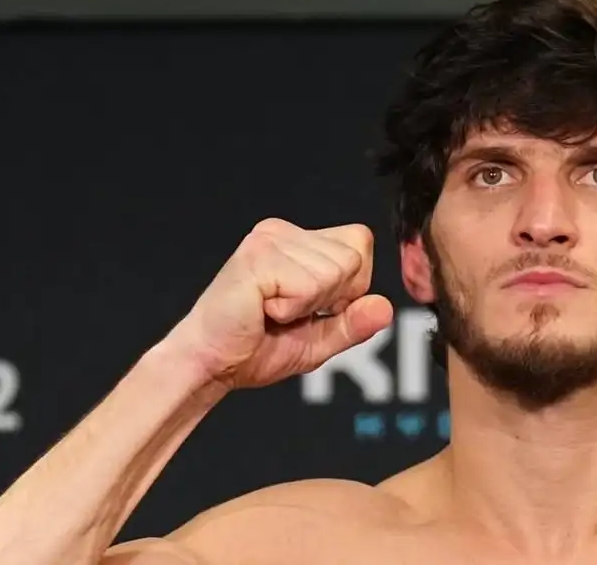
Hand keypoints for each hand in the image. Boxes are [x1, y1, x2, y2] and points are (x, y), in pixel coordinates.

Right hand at [163, 218, 393, 388]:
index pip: (360, 242)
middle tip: (286, 312)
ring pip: (335, 272)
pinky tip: (262, 310)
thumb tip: (386, 308)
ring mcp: (269, 239)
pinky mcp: (257, 256)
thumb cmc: (256, 349)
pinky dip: (291, 310)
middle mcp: (283, 231)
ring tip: (270, 311)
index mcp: (299, 241)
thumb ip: (354, 324)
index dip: (349, 286)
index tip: (311, 308)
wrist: (210, 365)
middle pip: (353, 257)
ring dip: (307, 306)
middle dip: (331, 298)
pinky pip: (309, 285)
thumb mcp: (320, 341)